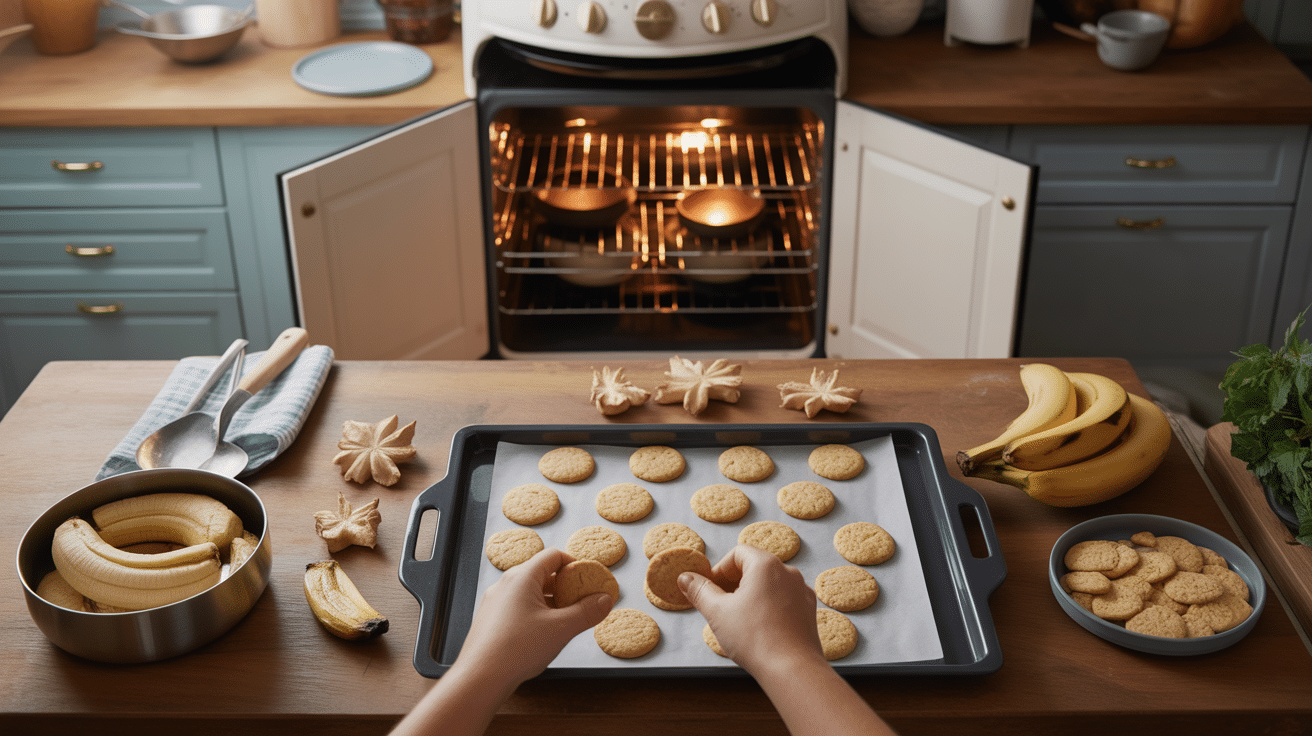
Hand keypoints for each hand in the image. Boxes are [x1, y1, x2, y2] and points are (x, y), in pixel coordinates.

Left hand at [455, 547, 612, 690]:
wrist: (479, 677)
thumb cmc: (516, 649)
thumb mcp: (561, 629)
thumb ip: (586, 612)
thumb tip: (605, 600)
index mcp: (522, 577)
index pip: (554, 556)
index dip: (575, 565)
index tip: (588, 580)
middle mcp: (506, 583)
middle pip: (541, 573)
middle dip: (564, 585)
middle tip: (581, 601)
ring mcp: (495, 600)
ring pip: (529, 591)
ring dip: (550, 600)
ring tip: (565, 619)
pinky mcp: (491, 618)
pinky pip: (517, 605)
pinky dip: (534, 611)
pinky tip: (542, 632)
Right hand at [677, 544, 823, 674]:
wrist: (792, 669)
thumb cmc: (755, 638)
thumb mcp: (717, 612)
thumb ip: (699, 591)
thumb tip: (686, 578)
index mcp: (766, 565)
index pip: (737, 554)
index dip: (719, 570)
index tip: (710, 589)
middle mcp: (788, 572)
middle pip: (755, 567)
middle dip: (734, 583)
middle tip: (720, 605)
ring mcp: (801, 591)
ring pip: (770, 585)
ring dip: (752, 595)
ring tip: (739, 619)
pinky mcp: (808, 610)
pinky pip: (784, 600)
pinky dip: (769, 607)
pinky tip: (760, 628)